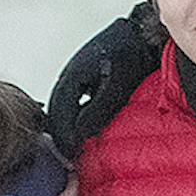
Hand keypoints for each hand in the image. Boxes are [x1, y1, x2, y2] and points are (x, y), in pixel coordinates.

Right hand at [47, 4, 161, 159]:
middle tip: (71, 159)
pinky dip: (74, 120)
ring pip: (62, 110)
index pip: (59, 116)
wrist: (140, 36)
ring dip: (67, 129)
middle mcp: (67, 77)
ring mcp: (73, 78)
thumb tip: (80, 133)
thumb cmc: (130, 55)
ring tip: (76, 149)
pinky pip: (71, 104)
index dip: (64, 139)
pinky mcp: (82, 80)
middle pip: (55, 115)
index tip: (71, 157)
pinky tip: (84, 131)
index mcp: (71, 78)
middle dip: (62, 138)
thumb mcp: (115, 86)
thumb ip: (96, 110)